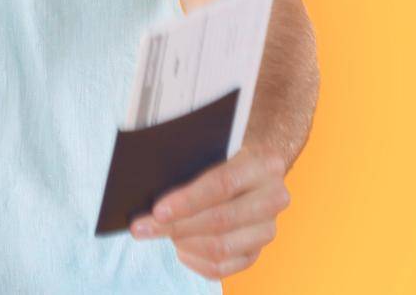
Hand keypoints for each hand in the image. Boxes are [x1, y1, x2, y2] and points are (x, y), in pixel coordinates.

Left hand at [127, 142, 290, 279]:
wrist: (251, 169)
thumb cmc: (222, 156)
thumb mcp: (213, 147)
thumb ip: (191, 162)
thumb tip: (149, 185)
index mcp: (264, 165)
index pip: (222, 185)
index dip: (188, 200)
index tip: (157, 210)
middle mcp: (273, 199)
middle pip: (221, 220)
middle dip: (176, 226)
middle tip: (142, 227)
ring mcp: (267, 229)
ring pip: (221, 247)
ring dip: (184, 243)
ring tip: (159, 233)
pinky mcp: (256, 252)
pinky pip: (223, 267)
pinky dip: (194, 260)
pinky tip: (179, 249)